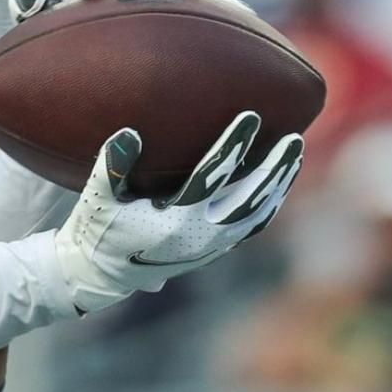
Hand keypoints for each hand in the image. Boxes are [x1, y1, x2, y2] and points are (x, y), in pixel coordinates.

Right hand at [53, 112, 303, 311]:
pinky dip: (268, 206)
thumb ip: (111, 168)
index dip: (233, 145)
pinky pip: (250, 227)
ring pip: (257, 215)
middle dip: (273, 168)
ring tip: (294, 156)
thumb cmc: (96, 231)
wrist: (100, 274)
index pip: (212, 176)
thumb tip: (129, 132)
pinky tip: (277, 186)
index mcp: (175, 222)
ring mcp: (210, 247)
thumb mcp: (96, 200)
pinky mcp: (211, 252)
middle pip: (249, 199)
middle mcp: (199, 237)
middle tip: (295, 138)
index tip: (251, 116)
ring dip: (278, 185)